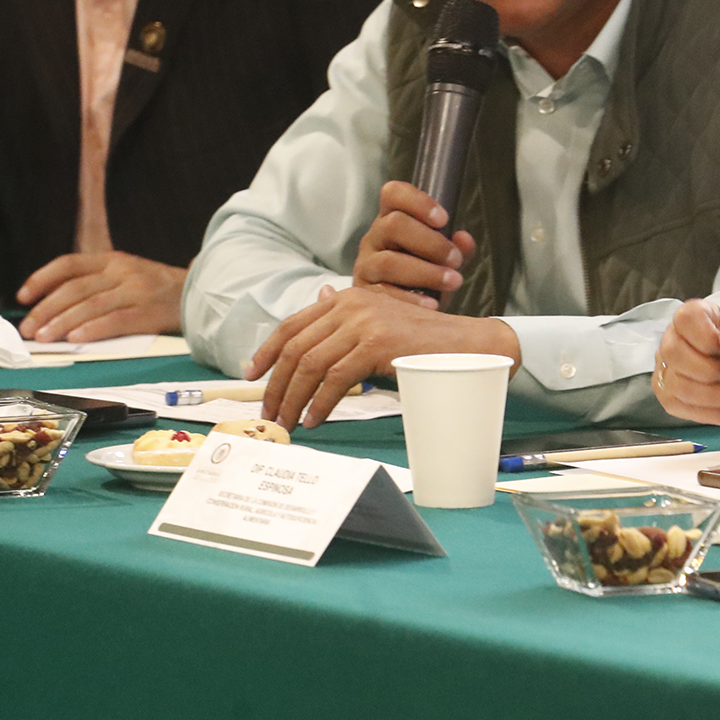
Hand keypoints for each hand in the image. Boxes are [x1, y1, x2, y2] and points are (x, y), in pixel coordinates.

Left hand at [17, 252, 186, 341]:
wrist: (202, 294)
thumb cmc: (158, 291)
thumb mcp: (127, 276)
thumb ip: (96, 284)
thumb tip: (52, 308)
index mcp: (113, 260)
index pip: (69, 264)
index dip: (42, 278)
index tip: (22, 296)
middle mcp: (123, 272)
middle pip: (75, 288)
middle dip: (46, 309)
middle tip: (28, 329)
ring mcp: (137, 291)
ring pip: (91, 305)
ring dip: (63, 323)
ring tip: (44, 338)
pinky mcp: (150, 312)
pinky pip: (116, 320)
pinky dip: (93, 330)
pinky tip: (76, 339)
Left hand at [246, 284, 520, 429]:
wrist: (467, 343)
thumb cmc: (425, 338)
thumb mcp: (381, 319)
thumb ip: (349, 315)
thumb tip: (321, 297)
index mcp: (349, 296)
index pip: (293, 324)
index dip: (267, 351)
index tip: (252, 374)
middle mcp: (352, 304)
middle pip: (297, 347)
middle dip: (277, 384)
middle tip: (269, 412)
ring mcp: (364, 322)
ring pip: (311, 365)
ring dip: (293, 399)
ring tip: (288, 423)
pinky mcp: (377, 344)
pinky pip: (336, 379)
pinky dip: (320, 403)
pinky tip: (315, 419)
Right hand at [353, 180, 477, 296]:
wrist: (398, 311)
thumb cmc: (421, 275)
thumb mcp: (441, 259)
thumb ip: (457, 248)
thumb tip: (464, 239)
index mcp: (392, 219)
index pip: (393, 194)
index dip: (418, 202)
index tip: (444, 219)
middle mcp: (374, 237)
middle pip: (394, 225)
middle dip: (431, 243)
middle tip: (455, 260)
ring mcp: (365, 265)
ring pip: (388, 262)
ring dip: (426, 272)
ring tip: (452, 282)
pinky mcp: (363, 293)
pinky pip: (383, 294)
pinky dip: (411, 300)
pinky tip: (432, 304)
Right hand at [652, 299, 719, 438]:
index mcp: (698, 316)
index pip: (686, 318)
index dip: (707, 338)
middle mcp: (675, 337)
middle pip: (673, 352)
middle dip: (711, 371)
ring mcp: (667, 366)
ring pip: (678, 384)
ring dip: (716, 396)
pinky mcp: (666, 394)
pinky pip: (678, 405)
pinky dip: (710, 411)